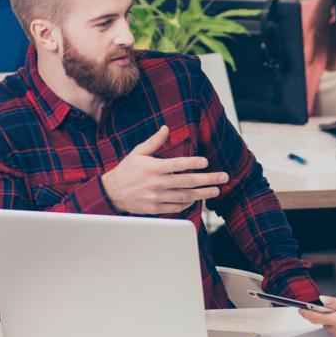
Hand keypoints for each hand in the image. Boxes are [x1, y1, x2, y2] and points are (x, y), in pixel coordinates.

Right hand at [101, 125, 227, 214]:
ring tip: (215, 190)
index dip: (193, 163)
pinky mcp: (156, 208)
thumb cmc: (127, 170)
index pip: (178, 164)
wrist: (112, 192)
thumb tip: (165, 128)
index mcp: (154, 167)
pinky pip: (176, 207)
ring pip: (185, 196)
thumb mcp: (138, 152)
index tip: (206, 162)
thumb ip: (154, 141)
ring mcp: (157, 197)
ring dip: (202, 193)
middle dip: (208, 179)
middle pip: (187, 181)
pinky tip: (197, 200)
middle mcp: (157, 183)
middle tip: (223, 177)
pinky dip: (188, 204)